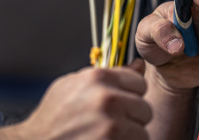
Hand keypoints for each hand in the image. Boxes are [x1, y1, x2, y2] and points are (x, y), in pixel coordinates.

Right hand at [18, 59, 151, 139]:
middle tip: (110, 124)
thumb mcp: (72, 86)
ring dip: (128, 136)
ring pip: (142, 131)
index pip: (138, 82)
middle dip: (131, 117)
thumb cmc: (53, 116)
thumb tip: (139, 65)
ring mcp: (111, 126)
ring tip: (105, 135)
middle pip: (144, 108)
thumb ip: (108, 76)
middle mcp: (107, 99)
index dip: (130, 94)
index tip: (119, 103)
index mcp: (98, 78)